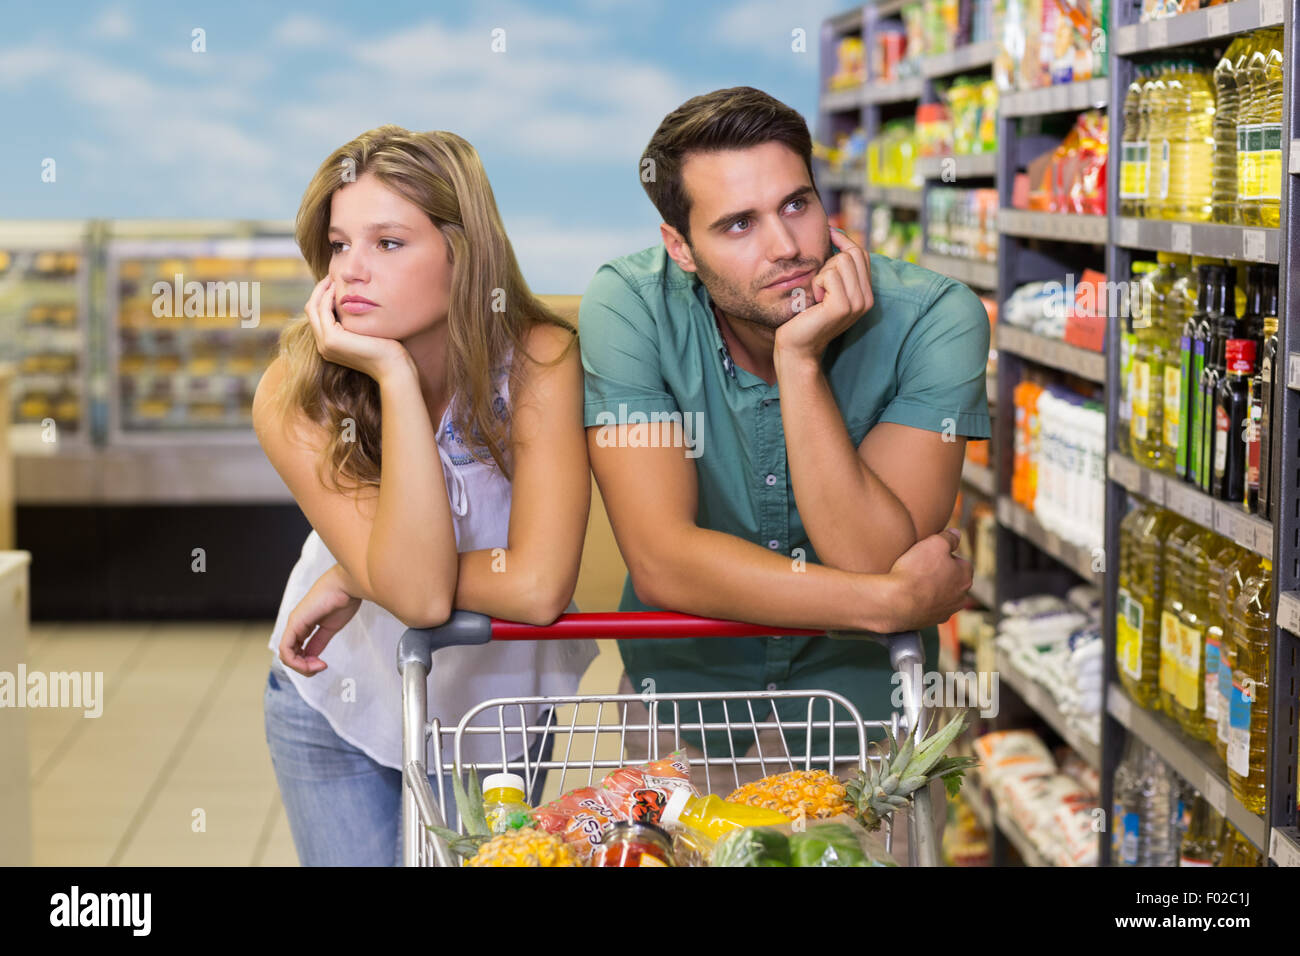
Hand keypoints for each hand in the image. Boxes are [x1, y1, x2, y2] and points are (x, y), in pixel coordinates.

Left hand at [279, 563, 361, 675]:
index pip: (297, 651)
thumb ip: (319, 642)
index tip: (324, 665)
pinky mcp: (295, 622)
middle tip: (321, 667)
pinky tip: (312, 662)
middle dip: (304, 668)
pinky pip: (286, 648)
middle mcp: (296, 625)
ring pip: (286, 655)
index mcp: (305, 625)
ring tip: (318, 666)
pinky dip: (296, 661)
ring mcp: (294, 623)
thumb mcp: (330, 627)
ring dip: (301, 667)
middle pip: (290, 655)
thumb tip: (312, 657)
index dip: (308, 664)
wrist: (347, 585)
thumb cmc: (344, 599)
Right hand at [305, 276, 411, 381]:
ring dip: (322, 290)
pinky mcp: (332, 339)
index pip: (318, 316)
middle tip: (330, 276)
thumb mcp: (365, 332)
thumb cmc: (387, 350)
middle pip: (311, 310)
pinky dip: (328, 297)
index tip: (333, 283)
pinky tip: (337, 289)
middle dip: (319, 291)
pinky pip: (323, 310)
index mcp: (330, 345)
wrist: (393, 367)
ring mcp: (325, 343)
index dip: (323, 297)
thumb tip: (356, 302)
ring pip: (313, 308)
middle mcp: (323, 345)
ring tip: (333, 279)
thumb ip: (355, 321)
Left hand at [773, 227, 873, 361]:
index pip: (861, 254)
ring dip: (822, 274)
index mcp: (866, 294)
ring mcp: (857, 303)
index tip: (828, 233)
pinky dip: (817, 282)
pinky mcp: (842, 306)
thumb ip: (838, 268)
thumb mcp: (827, 289)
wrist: (797, 346)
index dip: (844, 240)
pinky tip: (814, 299)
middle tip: (819, 284)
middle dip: (829, 262)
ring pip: (840, 262)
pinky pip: (829, 275)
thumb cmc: (806, 315)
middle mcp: (867, 299)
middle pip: (851, 254)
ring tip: (817, 294)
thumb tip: (836, 233)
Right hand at [883, 528, 972, 631]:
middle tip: (918, 567)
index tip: (927, 555)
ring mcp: (946, 611)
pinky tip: (909, 595)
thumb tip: (956, 534)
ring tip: (912, 582)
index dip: (942, 555)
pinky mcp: (931, 621)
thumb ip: (949, 537)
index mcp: (965, 576)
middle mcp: (961, 596)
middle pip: (950, 578)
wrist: (896, 602)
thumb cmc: (916, 571)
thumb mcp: (934, 543)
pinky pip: (928, 607)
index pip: (959, 560)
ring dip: (930, 588)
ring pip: (940, 594)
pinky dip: (921, 601)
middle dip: (938, 573)